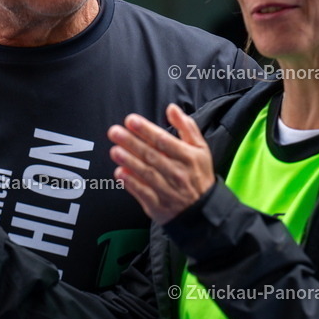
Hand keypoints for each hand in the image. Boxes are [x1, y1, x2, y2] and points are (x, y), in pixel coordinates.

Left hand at [108, 104, 214, 224]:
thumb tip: (172, 108)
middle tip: (115, 132)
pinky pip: (143, 193)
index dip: (146, 130)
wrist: (203, 210)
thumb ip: (186, 127)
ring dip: (129, 161)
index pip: (164, 140)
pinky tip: (119, 173)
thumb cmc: (198, 174)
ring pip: (146, 173)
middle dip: (131, 143)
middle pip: (151, 155)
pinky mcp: (159, 205)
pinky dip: (131, 183)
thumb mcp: (200, 149)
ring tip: (115, 150)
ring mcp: (168, 190)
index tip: (131, 120)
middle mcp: (178, 173)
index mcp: (188, 157)